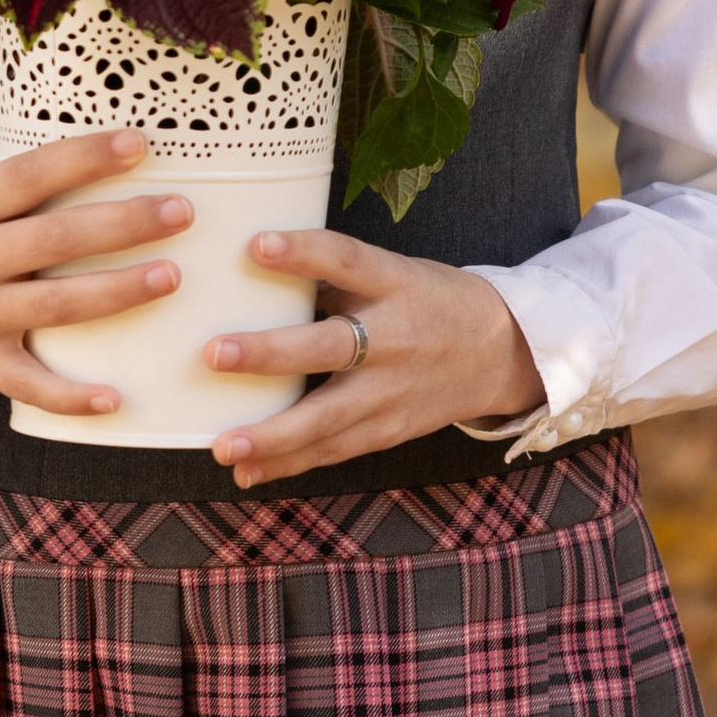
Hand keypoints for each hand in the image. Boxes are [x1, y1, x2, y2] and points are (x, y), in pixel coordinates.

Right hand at [0, 129, 191, 414]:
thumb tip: (78, 169)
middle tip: (184, 211)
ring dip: (118, 293)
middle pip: (57, 240)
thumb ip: (0, 190)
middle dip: (126, 225)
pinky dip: (70, 397)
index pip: (32, 176)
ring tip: (172, 277)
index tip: (140, 143)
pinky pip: (26, 384)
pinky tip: (117, 398)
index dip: (86, 157)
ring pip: (56, 307)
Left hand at [204, 229, 545, 488]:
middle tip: (216, 354)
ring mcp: (392, 391)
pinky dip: (290, 463)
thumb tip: (257, 270)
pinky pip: (334, 450)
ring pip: (329, 417)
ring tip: (223, 445)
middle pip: (330, 347)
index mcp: (396, 285)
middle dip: (271, 353)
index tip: (256, 244)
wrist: (500, 353)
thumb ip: (337, 277)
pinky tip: (248, 472)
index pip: (348, 261)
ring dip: (273, 435)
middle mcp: (394, 339)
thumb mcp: (396, 274)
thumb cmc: (432, 302)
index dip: (304, 252)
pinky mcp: (388, 430)